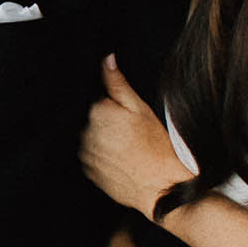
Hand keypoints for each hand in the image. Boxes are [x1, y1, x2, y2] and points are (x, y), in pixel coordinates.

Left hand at [81, 54, 191, 220]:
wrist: (162, 186)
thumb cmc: (157, 147)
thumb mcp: (141, 109)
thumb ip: (118, 84)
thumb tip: (107, 60)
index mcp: (97, 112)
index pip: (98, 101)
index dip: (115, 108)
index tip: (128, 118)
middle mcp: (85, 132)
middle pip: (93, 120)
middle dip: (108, 124)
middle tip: (131, 134)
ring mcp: (85, 154)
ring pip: (92, 139)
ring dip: (104, 141)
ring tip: (128, 148)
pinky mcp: (88, 171)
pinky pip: (92, 158)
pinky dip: (104, 157)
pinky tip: (122, 160)